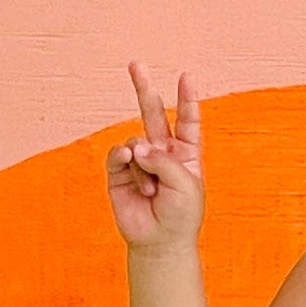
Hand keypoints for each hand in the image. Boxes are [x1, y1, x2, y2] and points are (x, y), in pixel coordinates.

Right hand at [106, 60, 204, 249]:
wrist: (160, 242)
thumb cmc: (181, 214)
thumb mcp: (186, 184)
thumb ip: (163, 160)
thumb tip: (134, 147)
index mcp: (185, 152)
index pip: (187, 120)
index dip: (187, 98)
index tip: (186, 76)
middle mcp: (162, 152)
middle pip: (153, 113)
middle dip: (144, 89)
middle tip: (135, 64)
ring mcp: (139, 161)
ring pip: (136, 142)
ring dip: (143, 164)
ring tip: (151, 190)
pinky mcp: (119, 172)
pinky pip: (118, 154)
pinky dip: (123, 158)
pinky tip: (128, 164)